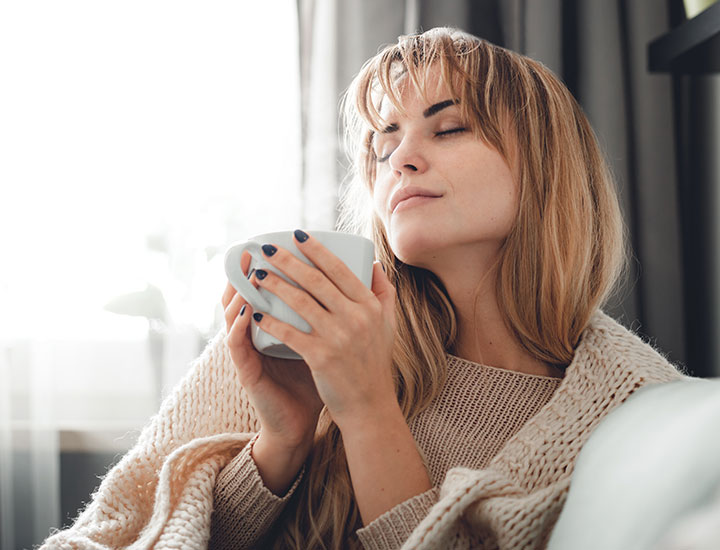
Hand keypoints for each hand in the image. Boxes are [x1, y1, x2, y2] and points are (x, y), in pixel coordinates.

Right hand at [223, 250, 322, 451]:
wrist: (302, 423)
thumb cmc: (315, 380)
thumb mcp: (325, 342)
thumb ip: (334, 315)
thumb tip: (361, 285)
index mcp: (277, 324)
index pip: (268, 289)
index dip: (271, 268)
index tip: (279, 244)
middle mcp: (258, 334)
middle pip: (246, 294)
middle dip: (249, 270)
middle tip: (257, 249)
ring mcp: (249, 352)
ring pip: (234, 315)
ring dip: (239, 291)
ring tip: (249, 272)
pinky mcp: (246, 371)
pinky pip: (237, 344)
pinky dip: (239, 325)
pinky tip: (248, 311)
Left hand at [248, 230, 397, 430]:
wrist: (369, 405)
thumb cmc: (374, 362)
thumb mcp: (388, 323)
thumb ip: (384, 291)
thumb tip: (374, 262)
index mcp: (370, 305)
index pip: (340, 269)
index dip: (317, 250)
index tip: (298, 235)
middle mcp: (356, 317)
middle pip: (315, 280)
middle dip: (287, 260)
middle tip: (266, 248)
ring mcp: (338, 337)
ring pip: (299, 302)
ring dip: (274, 285)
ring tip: (257, 275)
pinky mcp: (321, 357)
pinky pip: (290, 333)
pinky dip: (272, 322)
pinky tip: (257, 313)